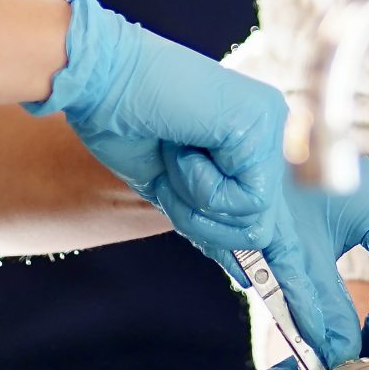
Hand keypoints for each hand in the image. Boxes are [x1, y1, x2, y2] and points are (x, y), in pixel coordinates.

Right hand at [29, 0, 285, 253]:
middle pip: (260, 223)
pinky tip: (182, 146)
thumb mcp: (174, 189)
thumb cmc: (125, 126)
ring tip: (174, 153)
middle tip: (170, 173)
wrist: (98, 80)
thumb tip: (247, 271)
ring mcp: (269, 122)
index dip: (260, 250)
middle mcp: (270, 125)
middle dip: (203, 220)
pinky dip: (201, 186)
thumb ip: (213, 220)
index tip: (269, 289)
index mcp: (251, 136)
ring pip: (255, 218)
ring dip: (197, 200)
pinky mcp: (259, 125)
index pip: (266, 208)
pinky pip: (247, 200)